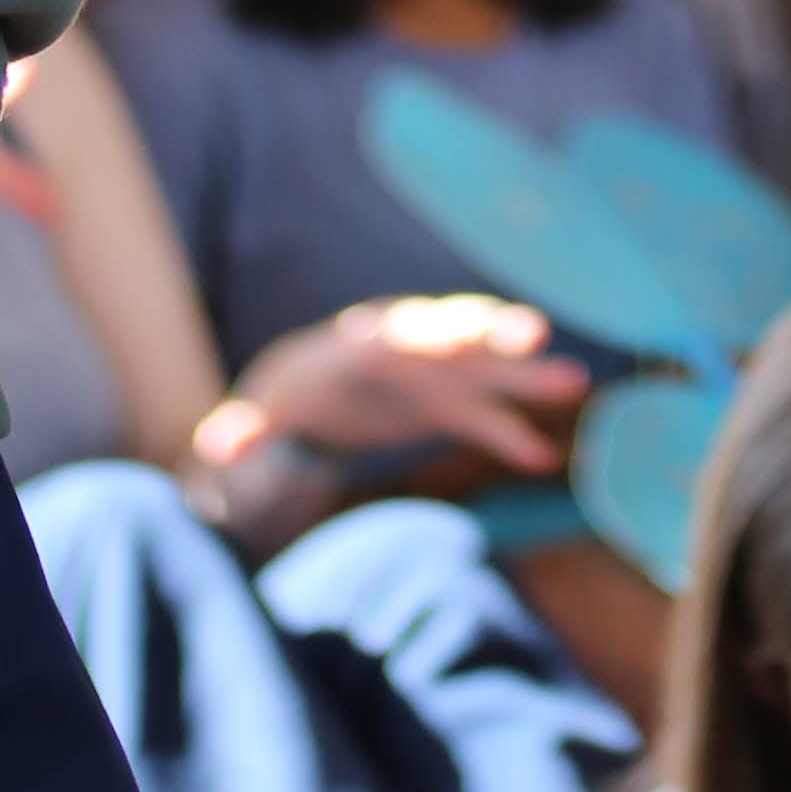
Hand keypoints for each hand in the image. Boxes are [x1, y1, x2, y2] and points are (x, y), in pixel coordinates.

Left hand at [201, 292, 588, 478]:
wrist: (311, 383)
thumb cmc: (289, 394)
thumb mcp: (263, 412)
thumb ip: (242, 429)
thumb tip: (217, 449)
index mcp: (367, 342)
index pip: (402, 334)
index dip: (432, 335)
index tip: (456, 332)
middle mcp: (410, 345)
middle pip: (454, 334)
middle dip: (491, 334)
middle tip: (535, 335)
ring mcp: (433, 372)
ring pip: (484, 368)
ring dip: (524, 376)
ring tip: (573, 383)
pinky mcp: (445, 401)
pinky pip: (483, 416)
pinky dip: (509, 434)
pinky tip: (541, 459)